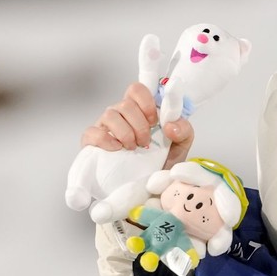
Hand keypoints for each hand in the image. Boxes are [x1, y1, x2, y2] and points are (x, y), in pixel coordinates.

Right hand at [79, 82, 194, 169]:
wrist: (147, 186)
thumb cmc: (160, 161)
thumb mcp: (180, 146)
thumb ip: (184, 130)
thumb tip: (170, 125)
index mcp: (141, 110)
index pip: (137, 89)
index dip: (146, 101)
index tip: (155, 120)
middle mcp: (122, 114)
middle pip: (126, 103)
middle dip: (140, 125)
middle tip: (147, 142)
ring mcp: (105, 126)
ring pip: (110, 115)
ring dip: (126, 133)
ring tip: (134, 148)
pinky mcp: (92, 140)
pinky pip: (93, 132)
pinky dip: (106, 140)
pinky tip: (117, 149)